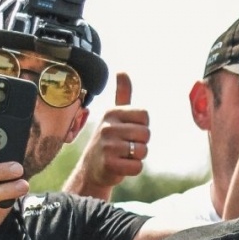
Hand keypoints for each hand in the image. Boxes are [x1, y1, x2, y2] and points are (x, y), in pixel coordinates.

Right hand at [72, 73, 148, 197]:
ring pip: (143, 151)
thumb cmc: (110, 140)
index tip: (128, 131)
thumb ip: (122, 94)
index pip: (145, 116)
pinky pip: (137, 166)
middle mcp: (108, 126)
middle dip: (140, 143)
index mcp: (112, 112)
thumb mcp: (114, 116)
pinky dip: (133, 169)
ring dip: (137, 156)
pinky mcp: (109, 164)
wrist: (92, 168)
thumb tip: (122, 70)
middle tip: (124, 146)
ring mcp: (107, 145)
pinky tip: (120, 166)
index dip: (142, 126)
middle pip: (146, 134)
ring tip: (122, 155)